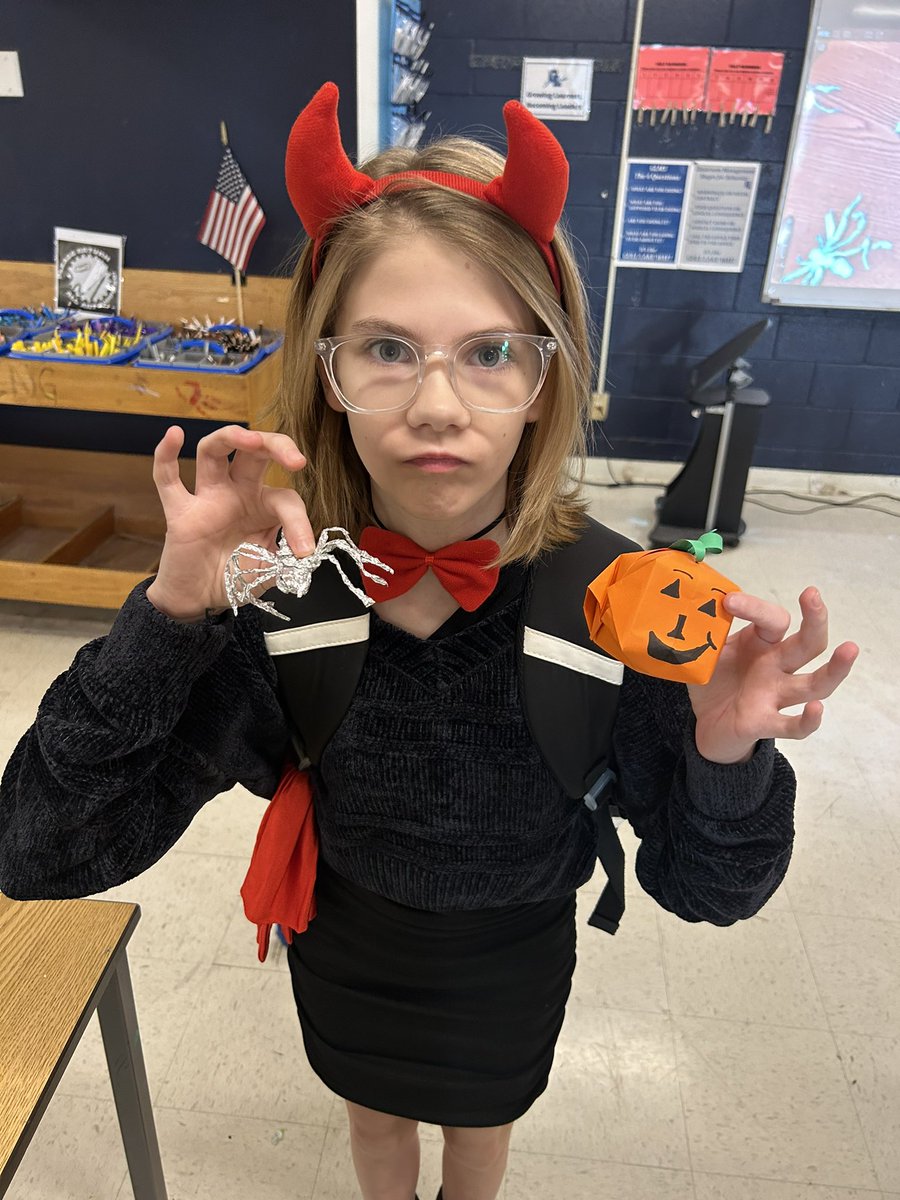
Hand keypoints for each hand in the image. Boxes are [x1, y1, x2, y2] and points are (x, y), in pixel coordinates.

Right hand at [146, 425, 314, 621]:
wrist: (200, 600)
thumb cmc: (235, 577)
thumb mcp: (269, 569)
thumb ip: (286, 558)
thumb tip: (304, 551)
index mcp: (263, 506)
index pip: (285, 498)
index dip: (299, 522)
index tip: (304, 550)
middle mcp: (237, 494)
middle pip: (254, 453)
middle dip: (277, 446)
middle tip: (296, 460)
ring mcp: (206, 498)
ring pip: (213, 452)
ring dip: (230, 437)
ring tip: (249, 438)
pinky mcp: (179, 512)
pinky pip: (167, 480)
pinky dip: (165, 456)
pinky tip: (174, 434)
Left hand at [687, 587, 858, 763]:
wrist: (707, 722)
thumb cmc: (716, 680)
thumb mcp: (705, 651)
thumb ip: (703, 631)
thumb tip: (692, 602)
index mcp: (763, 643)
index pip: (772, 619)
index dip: (754, 607)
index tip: (727, 601)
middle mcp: (778, 666)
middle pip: (809, 643)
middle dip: (815, 619)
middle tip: (812, 596)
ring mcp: (776, 694)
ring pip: (815, 683)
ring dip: (834, 668)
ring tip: (849, 648)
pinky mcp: (767, 722)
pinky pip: (793, 725)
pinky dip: (807, 720)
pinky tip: (816, 710)